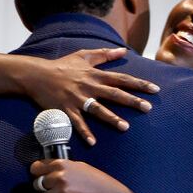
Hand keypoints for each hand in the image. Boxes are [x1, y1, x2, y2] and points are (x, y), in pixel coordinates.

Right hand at [20, 48, 159, 144]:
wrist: (37, 75)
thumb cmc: (62, 65)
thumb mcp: (84, 55)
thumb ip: (104, 54)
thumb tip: (124, 50)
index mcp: (95, 74)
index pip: (122, 79)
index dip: (139, 84)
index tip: (155, 89)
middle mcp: (89, 86)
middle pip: (114, 94)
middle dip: (132, 101)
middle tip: (148, 108)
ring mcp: (78, 99)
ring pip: (98, 109)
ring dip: (111, 118)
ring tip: (125, 127)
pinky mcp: (66, 110)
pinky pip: (77, 122)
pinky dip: (84, 132)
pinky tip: (92, 142)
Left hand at [30, 159, 132, 192]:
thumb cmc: (96, 182)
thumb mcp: (79, 167)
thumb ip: (61, 168)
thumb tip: (45, 170)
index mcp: (62, 164)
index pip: (36, 168)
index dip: (37, 173)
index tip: (40, 176)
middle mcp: (59, 177)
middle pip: (37, 184)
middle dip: (45, 189)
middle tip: (56, 191)